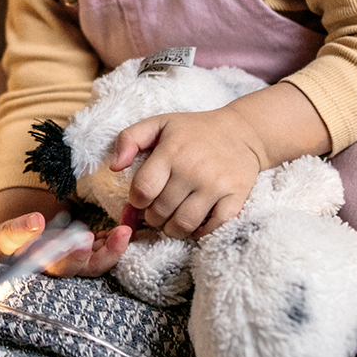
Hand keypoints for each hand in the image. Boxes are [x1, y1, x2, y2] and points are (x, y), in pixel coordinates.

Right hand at [0, 189, 131, 277]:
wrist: (16, 247)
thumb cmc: (9, 244)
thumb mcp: (6, 236)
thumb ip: (18, 230)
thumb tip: (36, 221)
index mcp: (44, 269)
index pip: (61, 268)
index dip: (75, 257)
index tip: (86, 239)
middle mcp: (64, 269)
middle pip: (91, 268)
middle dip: (110, 252)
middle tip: (123, 232)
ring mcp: (77, 261)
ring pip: (102, 259)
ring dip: (116, 244)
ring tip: (127, 225)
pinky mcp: (84, 252)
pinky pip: (103, 247)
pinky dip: (114, 236)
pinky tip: (122, 222)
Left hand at [108, 82, 332, 238]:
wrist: (243, 132)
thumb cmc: (194, 131)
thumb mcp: (159, 124)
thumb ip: (128, 139)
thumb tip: (113, 167)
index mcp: (172, 151)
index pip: (143, 190)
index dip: (136, 201)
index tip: (142, 198)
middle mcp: (194, 169)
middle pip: (160, 212)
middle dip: (152, 217)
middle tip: (156, 211)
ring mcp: (216, 185)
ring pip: (183, 225)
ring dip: (171, 229)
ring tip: (171, 220)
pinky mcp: (235, 197)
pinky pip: (212, 228)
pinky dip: (200, 232)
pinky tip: (195, 222)